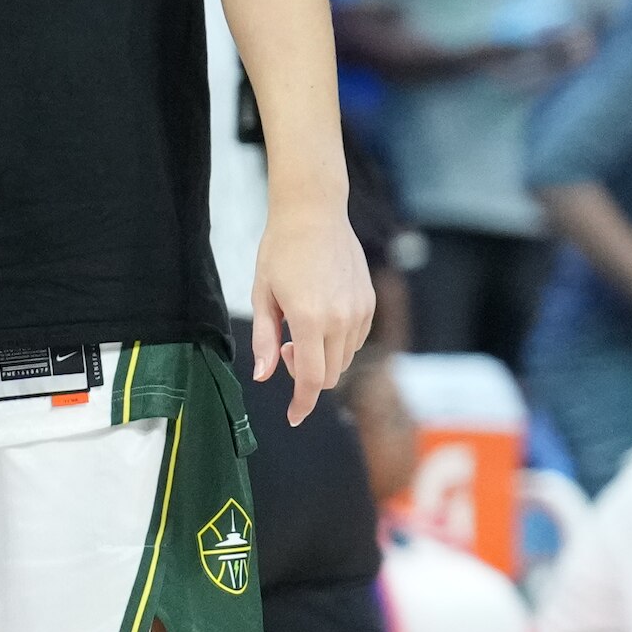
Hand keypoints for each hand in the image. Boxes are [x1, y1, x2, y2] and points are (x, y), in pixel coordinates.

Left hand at [247, 201, 375, 426]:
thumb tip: (262, 377)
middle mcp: (341, 320)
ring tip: (298, 328)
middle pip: (329, 375)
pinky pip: (356, 339)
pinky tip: (319, 320)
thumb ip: (263, 340)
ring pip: (344, 359)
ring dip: (322, 359)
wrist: (314, 214)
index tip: (294, 417)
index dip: (301, 403)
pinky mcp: (369, 302)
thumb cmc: (280, 251)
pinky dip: (338, 343)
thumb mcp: (262, 295)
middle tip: (281, 348)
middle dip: (305, 376)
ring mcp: (360, 311)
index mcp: (310, 320)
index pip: (309, 379)